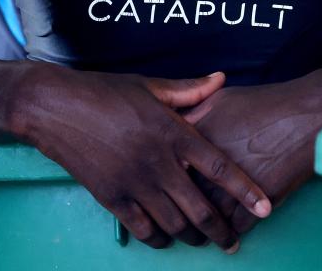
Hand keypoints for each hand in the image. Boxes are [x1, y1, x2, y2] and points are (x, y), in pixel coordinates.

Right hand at [12, 66, 271, 251]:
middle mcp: (157, 162)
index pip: (218, 168)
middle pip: (200, 209)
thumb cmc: (104, 92)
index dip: (245, 191)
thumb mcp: (150, 86)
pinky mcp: (111, 197)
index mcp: (172, 132)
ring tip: (200, 240)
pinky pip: (142, 229)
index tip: (265, 209)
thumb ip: (189, 90)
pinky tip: (166, 237)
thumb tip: (222, 79)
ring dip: (192, 237)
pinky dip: (158, 238)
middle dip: (221, 231)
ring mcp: (133, 182)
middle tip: (232, 240)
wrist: (56, 107)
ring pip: (174, 224)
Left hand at [184, 80, 321, 234]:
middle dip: (184, 205)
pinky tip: (235, 226)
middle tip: (186, 212)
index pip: (168, 167)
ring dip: (208, 224)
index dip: (169, 177)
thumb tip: (175, 126)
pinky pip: (237, 225)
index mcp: (196, 137)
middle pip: (185, 195)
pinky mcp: (257, 201)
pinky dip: (234, 229)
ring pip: (210, 216)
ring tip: (209, 226)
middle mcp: (209, 163)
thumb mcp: (221, 99)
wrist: (307, 115)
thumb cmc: (265, 103)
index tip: (173, 183)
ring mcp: (232, 184)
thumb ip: (192, 113)